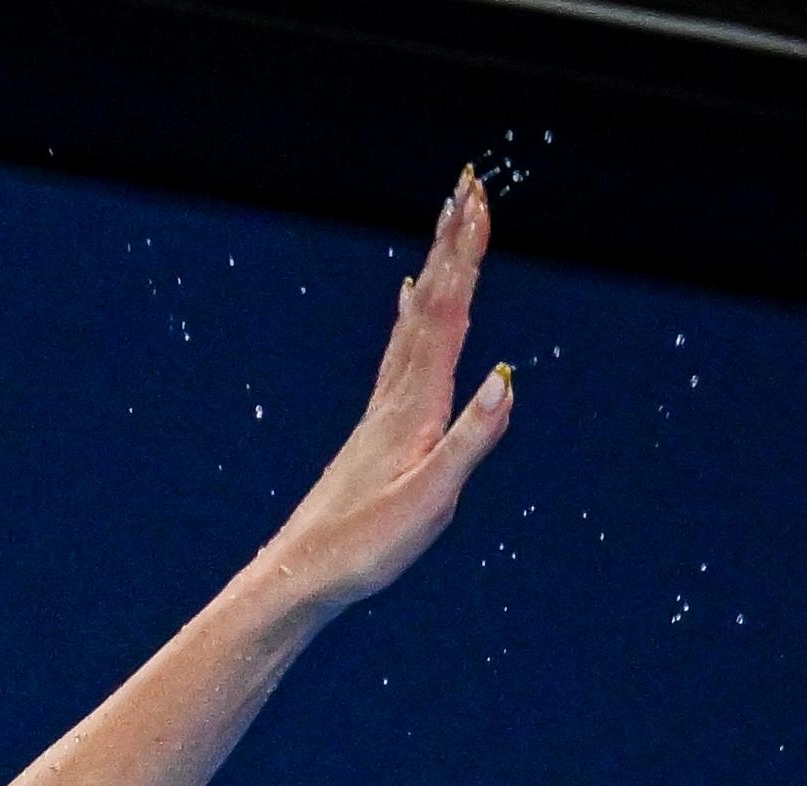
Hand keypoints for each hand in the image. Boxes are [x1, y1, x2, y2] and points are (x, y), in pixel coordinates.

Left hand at [263, 168, 512, 616]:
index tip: (477, 198)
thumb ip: (470, 441)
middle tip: (468, 186)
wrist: (301, 578)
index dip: (464, 255)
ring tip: (447, 228)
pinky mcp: (377, 430)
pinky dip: (412, 317)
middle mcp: (396, 398)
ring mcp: (384, 412)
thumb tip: (505, 378)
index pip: (447, 315)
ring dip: (436, 272)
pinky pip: (400, 354)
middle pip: (430, 305)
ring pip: (414, 324)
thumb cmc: (363, 549)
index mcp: (416, 408)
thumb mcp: (429, 503)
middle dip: (452, 244)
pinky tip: (409, 305)